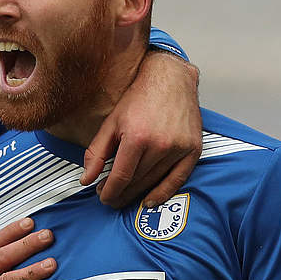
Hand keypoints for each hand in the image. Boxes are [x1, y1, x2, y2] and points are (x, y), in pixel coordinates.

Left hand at [82, 50, 201, 207]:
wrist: (171, 79)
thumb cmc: (139, 98)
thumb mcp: (111, 123)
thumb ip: (96, 153)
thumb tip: (86, 180)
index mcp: (137, 137)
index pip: (120, 177)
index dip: (109, 191)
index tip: (102, 196)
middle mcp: (161, 145)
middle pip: (137, 182)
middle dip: (120, 194)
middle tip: (110, 198)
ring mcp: (179, 148)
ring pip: (154, 182)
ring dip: (137, 194)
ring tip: (125, 196)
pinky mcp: (194, 149)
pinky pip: (178, 179)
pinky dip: (164, 193)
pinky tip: (150, 201)